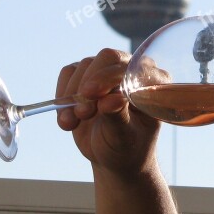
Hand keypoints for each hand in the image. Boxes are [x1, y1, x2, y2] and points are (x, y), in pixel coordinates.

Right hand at [56, 48, 161, 176]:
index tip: (91, 95)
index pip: (131, 67)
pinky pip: (68, 74)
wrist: (113, 155)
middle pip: (107, 58)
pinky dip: (62, 96)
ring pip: (85, 66)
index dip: (109, 78)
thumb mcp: (124, 138)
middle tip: (82, 111)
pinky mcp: (85, 76)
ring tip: (73, 122)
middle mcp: (130, 70)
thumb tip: (110, 100)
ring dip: (73, 95)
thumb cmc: (127, 146)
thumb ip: (118, 117)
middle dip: (90, 83)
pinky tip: (67, 119)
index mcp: (151, 81)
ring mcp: (107, 70)